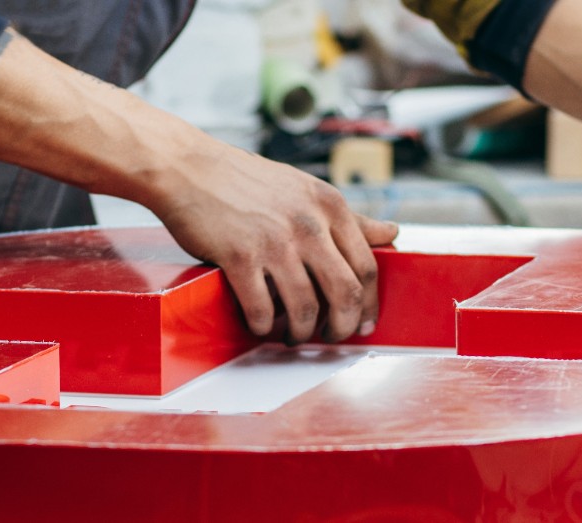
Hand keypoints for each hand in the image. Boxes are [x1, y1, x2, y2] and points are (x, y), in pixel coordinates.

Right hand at [145, 139, 398, 344]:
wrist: (189, 168)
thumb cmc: (246, 180)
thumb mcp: (306, 190)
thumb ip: (349, 218)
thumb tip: (392, 233)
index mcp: (329, 205)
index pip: (367, 265)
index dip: (370, 303)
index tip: (364, 321)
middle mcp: (308, 223)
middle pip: (346, 292)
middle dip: (343, 326)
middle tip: (334, 337)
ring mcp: (274, 241)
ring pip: (306, 307)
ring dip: (301, 332)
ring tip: (293, 336)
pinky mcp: (240, 257)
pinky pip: (262, 309)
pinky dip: (263, 325)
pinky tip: (260, 324)